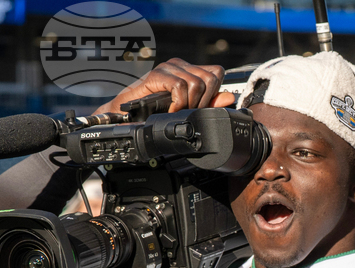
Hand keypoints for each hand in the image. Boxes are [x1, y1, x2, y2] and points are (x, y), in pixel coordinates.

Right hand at [95, 57, 235, 114]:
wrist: (125, 114)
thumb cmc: (153, 112)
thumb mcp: (187, 109)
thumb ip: (208, 103)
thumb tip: (229, 97)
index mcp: (189, 70)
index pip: (217, 73)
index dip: (213, 94)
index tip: (200, 109)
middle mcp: (180, 65)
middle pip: (211, 78)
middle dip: (203, 102)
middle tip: (188, 112)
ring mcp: (168, 68)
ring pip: (197, 83)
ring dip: (189, 104)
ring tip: (177, 111)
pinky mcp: (157, 74)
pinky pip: (180, 86)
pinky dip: (178, 103)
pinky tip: (170, 110)